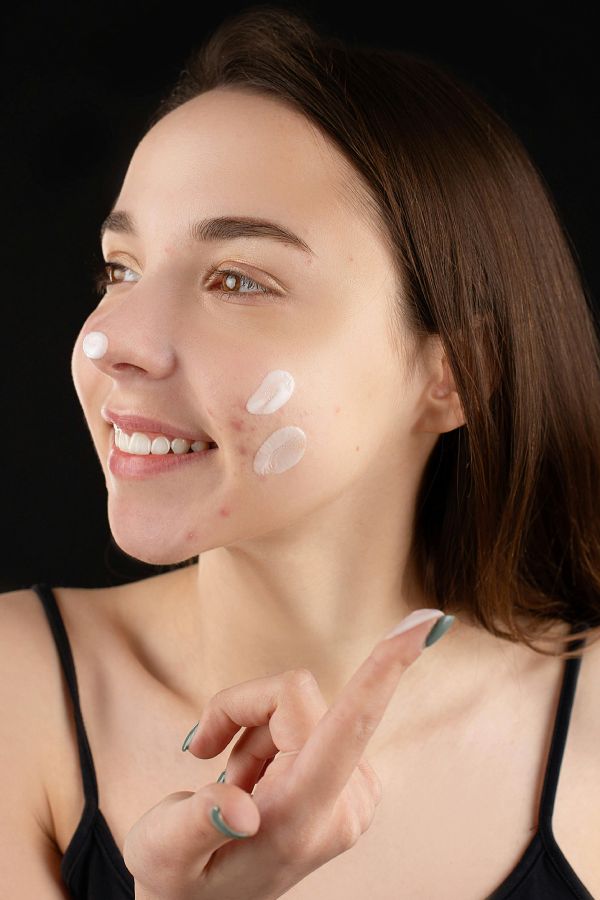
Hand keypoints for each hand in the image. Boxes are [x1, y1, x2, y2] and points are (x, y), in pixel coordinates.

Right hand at [124, 609, 452, 899]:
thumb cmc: (178, 881)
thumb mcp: (162, 855)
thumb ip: (196, 823)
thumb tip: (239, 804)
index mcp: (303, 818)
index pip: (351, 728)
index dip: (385, 670)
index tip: (427, 624)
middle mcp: (344, 804)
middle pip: (296, 699)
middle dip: (243, 711)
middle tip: (206, 753)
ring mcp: (354, 793)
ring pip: (299, 703)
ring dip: (255, 732)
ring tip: (236, 785)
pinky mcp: (352, 779)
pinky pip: (309, 716)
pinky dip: (270, 737)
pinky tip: (256, 781)